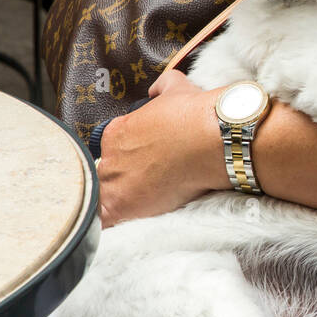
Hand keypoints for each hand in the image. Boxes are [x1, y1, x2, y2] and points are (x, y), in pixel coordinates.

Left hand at [97, 70, 226, 227]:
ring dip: (116, 203)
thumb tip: (158, 89)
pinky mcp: (122, 203)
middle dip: (123, 182)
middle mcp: (111, 154)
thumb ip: (163, 88)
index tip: (144, 167)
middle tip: (146, 188)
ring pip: (102, 197)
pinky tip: (113, 228)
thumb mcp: (177, 90)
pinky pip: (103, 220)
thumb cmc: (199, 116)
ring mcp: (115, 179)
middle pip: (106, 175)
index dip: (128, 162)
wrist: (214, 138)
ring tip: (135, 208)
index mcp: (119, 130)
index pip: (113, 151)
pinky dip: (105, 226)